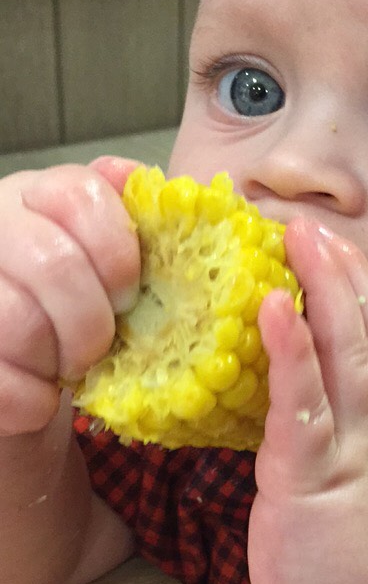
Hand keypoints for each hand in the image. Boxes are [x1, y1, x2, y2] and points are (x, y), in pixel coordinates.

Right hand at [0, 158, 140, 435]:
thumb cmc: (74, 323)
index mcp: (29, 199)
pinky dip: (35, 402)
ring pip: (19, 321)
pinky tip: (40, 399)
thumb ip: (126, 220)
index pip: (76, 193)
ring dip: (62, 361)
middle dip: (93, 320)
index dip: (116, 250)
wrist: (30, 392)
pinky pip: (4, 384)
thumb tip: (137, 180)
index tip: (128, 294)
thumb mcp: (104, 266)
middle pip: (53, 262)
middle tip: (101, 347)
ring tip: (68, 371)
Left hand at [250, 218, 367, 583]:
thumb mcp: (353, 481)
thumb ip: (338, 432)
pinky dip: (291, 352)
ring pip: (348, 355)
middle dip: (348, 272)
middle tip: (318, 223)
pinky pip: (303, 406)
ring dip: (327, 291)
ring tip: (302, 238)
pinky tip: (274, 309)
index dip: (367, 290)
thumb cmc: (350, 555)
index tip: (342, 247)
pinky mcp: (312, 478)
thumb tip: (302, 394)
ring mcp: (350, 450)